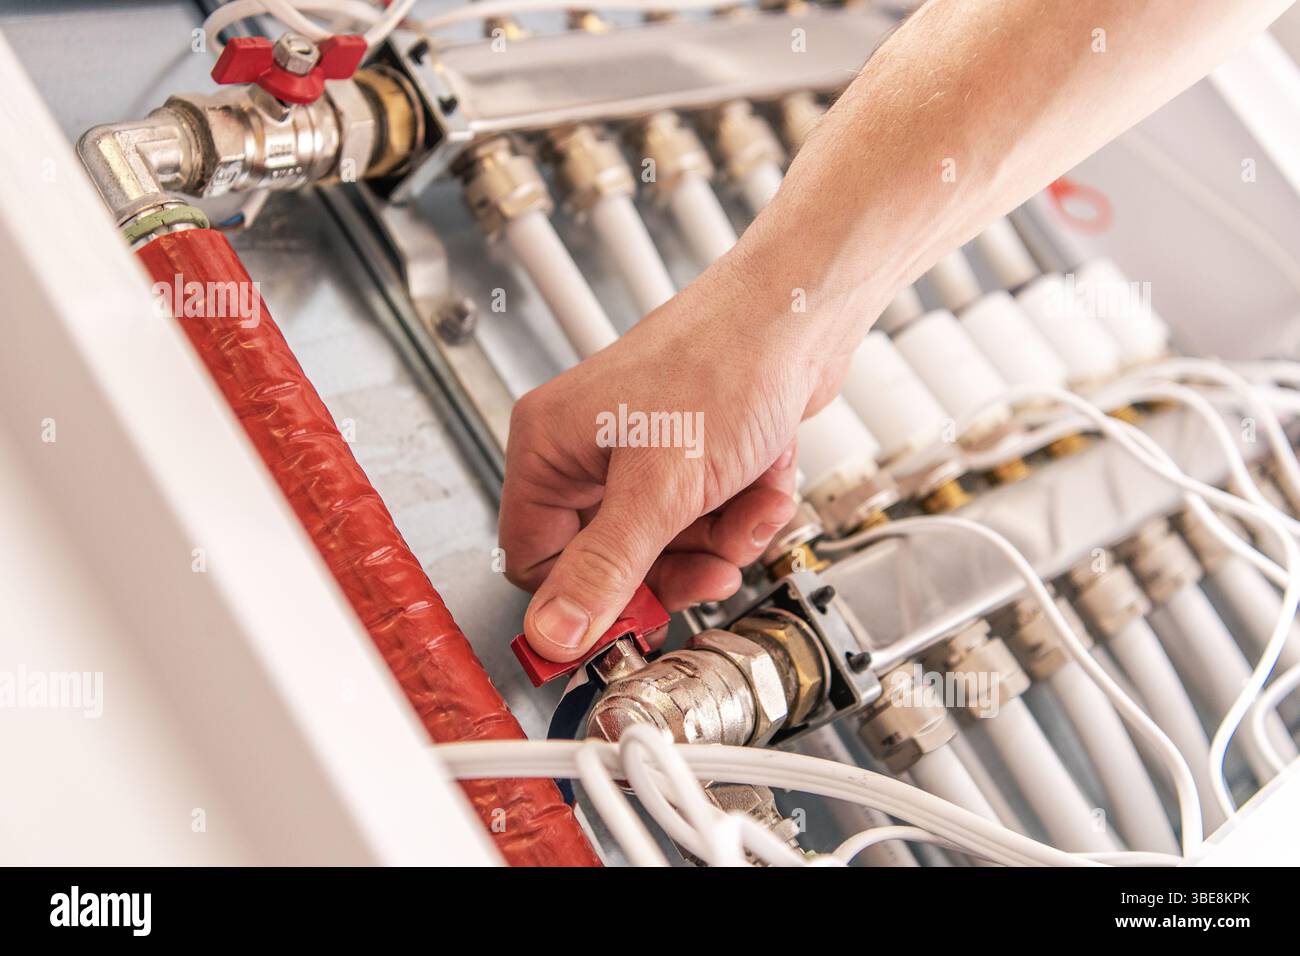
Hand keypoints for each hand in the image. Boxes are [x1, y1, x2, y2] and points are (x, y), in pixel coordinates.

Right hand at [499, 255, 845, 661]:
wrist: (803, 313)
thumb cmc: (725, 362)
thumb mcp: (660, 488)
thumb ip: (606, 568)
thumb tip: (554, 633)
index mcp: (550, 447)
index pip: (536, 560)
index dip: (584, 601)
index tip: (631, 626)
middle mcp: (588, 449)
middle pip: (613, 559)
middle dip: (677, 565)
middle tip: (711, 567)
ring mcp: (643, 451)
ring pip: (670, 543)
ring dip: (722, 536)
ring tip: (750, 502)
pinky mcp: (692, 452)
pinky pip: (709, 515)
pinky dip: (745, 507)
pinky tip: (766, 477)